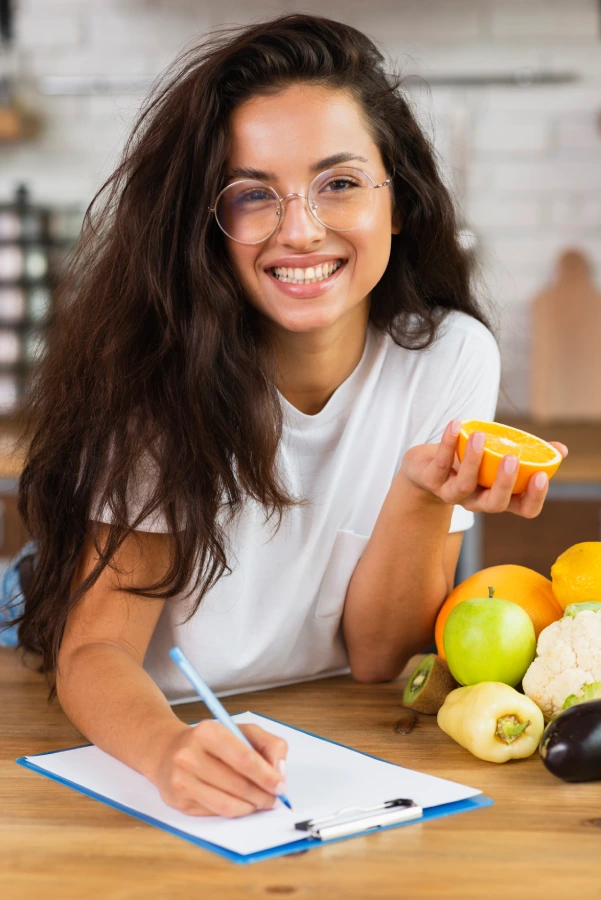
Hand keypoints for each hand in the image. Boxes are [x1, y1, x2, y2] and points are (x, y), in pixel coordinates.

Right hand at [152, 720, 287, 816]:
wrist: (167, 750)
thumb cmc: (210, 741)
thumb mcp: (241, 730)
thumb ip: (268, 744)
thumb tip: (280, 772)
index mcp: (208, 732)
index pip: (244, 759)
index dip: (267, 776)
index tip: (281, 786)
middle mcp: (190, 756)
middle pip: (238, 784)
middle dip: (263, 795)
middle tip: (274, 798)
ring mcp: (181, 780)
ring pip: (227, 804)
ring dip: (251, 807)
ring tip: (260, 802)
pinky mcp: (178, 801)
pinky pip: (215, 812)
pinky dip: (235, 811)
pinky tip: (241, 803)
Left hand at [401, 419, 567, 517]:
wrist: (424, 467)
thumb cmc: (470, 462)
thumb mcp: (498, 457)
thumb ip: (528, 454)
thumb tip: (561, 449)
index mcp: (499, 497)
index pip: (524, 509)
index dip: (534, 497)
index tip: (542, 475)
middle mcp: (477, 501)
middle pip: (495, 504)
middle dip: (505, 483)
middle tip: (513, 459)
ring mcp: (452, 493)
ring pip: (464, 485)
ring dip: (473, 460)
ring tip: (480, 435)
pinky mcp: (431, 479)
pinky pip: (440, 463)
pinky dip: (448, 442)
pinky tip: (456, 424)